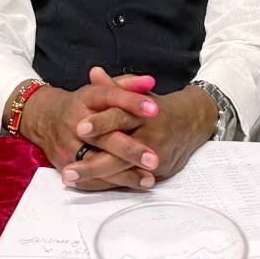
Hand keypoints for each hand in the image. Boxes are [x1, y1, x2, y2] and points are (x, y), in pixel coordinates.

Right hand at [16, 71, 159, 191]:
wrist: (45, 118)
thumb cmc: (82, 104)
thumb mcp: (101, 89)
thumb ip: (127, 85)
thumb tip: (150, 81)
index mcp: (87, 98)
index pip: (110, 97)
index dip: (132, 102)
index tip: (154, 109)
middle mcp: (75, 121)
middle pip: (104, 137)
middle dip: (129, 149)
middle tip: (153, 159)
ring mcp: (68, 144)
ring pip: (98, 162)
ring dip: (124, 173)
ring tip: (149, 178)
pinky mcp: (64, 162)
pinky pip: (90, 177)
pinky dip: (112, 182)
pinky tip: (133, 184)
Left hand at [63, 69, 216, 185]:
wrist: (191, 123)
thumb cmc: (156, 109)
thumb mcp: (137, 94)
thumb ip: (114, 86)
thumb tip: (94, 72)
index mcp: (144, 113)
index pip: (121, 117)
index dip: (101, 123)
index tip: (79, 129)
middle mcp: (151, 136)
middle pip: (120, 151)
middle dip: (93, 163)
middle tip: (68, 169)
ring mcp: (156, 156)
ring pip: (123, 169)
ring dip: (96, 176)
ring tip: (70, 179)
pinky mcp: (159, 172)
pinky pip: (132, 180)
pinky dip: (109, 183)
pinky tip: (87, 186)